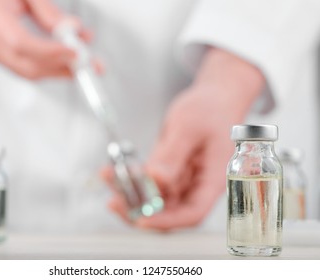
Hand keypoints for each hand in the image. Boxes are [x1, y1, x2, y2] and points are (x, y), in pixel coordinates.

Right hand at [0, 0, 90, 78]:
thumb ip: (46, 9)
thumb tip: (71, 28)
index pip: (21, 44)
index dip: (50, 52)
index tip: (75, 52)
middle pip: (30, 67)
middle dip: (64, 69)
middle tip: (91, 65)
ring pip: (34, 72)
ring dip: (63, 70)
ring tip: (88, 63)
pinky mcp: (6, 58)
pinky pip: (32, 68)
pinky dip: (55, 66)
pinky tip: (72, 58)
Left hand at [104, 47, 264, 229]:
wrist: (213, 98)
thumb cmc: (211, 109)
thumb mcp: (190, 127)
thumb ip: (173, 154)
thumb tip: (156, 179)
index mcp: (212, 180)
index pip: (192, 214)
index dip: (167, 222)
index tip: (141, 220)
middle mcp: (196, 186)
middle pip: (169, 212)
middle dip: (139, 211)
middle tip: (114, 201)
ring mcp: (181, 180)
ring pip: (154, 200)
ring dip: (130, 194)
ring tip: (109, 178)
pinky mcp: (168, 172)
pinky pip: (147, 183)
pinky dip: (130, 179)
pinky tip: (112, 170)